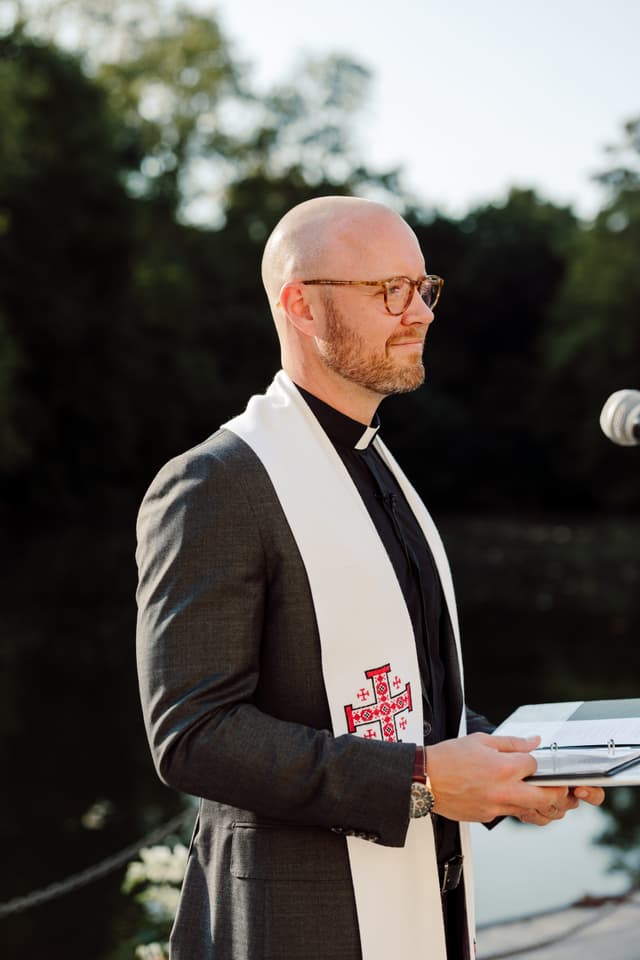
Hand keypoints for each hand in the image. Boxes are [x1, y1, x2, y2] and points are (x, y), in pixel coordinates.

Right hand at [426, 733, 595, 823]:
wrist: (425, 779)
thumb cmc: (449, 758)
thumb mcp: (481, 740)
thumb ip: (511, 742)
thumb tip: (533, 741)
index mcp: (504, 767)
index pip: (536, 765)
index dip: (539, 761)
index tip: (538, 760)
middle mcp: (504, 790)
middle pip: (547, 797)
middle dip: (559, 793)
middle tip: (561, 788)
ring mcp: (497, 806)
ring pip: (531, 811)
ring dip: (542, 805)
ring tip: (544, 796)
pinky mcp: (488, 816)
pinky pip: (511, 814)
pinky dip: (518, 808)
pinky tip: (514, 798)